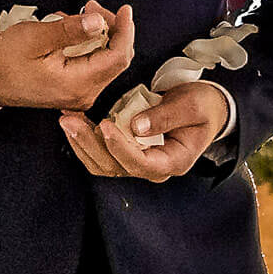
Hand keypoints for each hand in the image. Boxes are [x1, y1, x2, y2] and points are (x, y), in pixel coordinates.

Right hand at [0, 1, 135, 109]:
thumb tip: (99, 21)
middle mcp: (83, 94)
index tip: (124, 10)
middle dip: (111, 29)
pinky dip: (90, 45)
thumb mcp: (35, 38)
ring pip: (106, 62)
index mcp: (77, 84)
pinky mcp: (73, 91)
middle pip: (115, 59)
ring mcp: (79, 95)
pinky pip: (93, 66)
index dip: (125, 30)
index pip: (117, 57)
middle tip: (94, 8)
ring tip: (79, 16)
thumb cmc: (4, 62)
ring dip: (100, 35)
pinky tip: (74, 31)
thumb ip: (70, 30)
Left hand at [59, 82, 231, 181]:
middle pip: (115, 166)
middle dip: (90, 144)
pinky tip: (75, 120)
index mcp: (173, 162)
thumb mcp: (191, 105)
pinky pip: (100, 153)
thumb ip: (166, 116)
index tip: (105, 125)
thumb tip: (136, 127)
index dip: (120, 148)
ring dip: (82, 143)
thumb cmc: (202, 106)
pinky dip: (85, 139)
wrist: (205, 108)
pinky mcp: (126, 152)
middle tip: (71, 120)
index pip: (142, 164)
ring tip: (67, 119)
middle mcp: (153, 168)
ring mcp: (138, 162)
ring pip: (103, 163)